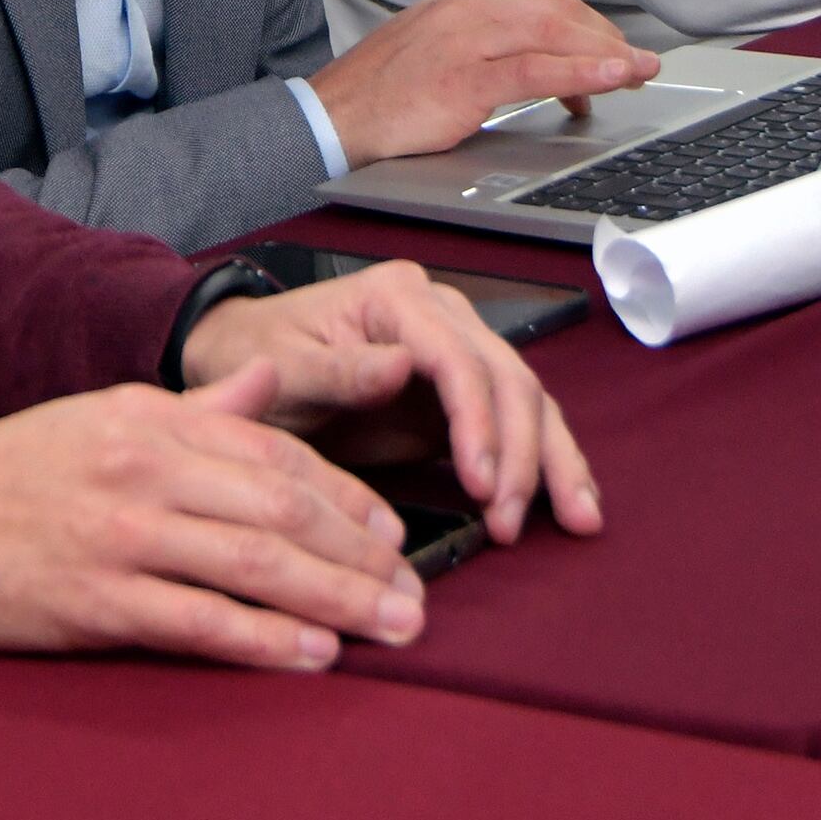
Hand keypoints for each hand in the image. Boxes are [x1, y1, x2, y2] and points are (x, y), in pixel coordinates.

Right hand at [0, 362, 417, 670]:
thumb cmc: (14, 471)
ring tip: (389, 625)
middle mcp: (146, 469)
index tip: (391, 530)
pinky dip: (263, 640)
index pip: (277, 451)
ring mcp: (124, 536)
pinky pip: (200, 621)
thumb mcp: (105, 414)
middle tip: (413, 590)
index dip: (346, 494)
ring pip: (255, 565)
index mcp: (153, 420)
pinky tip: (312, 654)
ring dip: (335, 600)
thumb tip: (269, 377)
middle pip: (282, 508)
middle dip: (360, 553)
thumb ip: (198, 407)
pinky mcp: (98, 600)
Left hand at [181, 257, 601, 545]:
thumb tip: (402, 367)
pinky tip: (570, 501)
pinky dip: (544, 462)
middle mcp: (441, 315)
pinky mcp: (461, 393)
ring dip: (551, 460)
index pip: (458, 359)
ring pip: (527, 399)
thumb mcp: (282, 366)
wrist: (243, 356)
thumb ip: (337, 370)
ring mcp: (458, 351)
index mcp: (397, 299)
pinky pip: (516, 423)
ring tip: (578, 519)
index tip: (480, 483)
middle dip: (522, 452)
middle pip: (508, 377)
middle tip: (510, 520)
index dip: (478, 421)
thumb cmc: (256, 355)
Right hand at [309, 0, 660, 166]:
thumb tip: (528, 71)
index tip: (612, 51)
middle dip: (605, 37)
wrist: (326, 121)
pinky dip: (582, 73)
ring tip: (638, 72)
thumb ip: (477, 58)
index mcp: (457, 7)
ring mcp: (464, 42)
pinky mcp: (463, 79)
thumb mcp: (430, 62)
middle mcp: (464, 13)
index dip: (586, 28)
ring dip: (606, 52)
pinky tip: (609, 81)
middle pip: (556, 11)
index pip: (538, 5)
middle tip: (637, 64)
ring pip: (553, 33)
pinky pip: (536, 70)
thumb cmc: (374, 102)